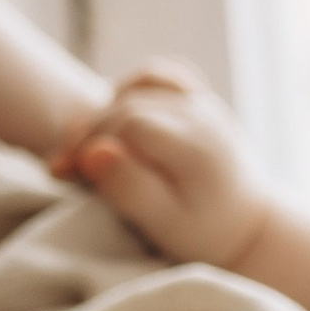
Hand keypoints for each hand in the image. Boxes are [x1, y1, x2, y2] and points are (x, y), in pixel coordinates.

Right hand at [55, 63, 269, 267]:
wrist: (247, 226)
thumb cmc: (203, 234)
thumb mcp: (165, 224)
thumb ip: (130, 189)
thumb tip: (94, 152)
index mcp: (197, 147)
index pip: (129, 123)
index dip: (91, 143)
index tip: (68, 173)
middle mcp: (202, 115)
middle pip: (128, 105)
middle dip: (88, 133)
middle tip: (61, 170)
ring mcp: (202, 102)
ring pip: (138, 87)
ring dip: (103, 112)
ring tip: (83, 149)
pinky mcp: (197, 100)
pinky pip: (158, 76)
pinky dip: (130, 90)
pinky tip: (113, 117)